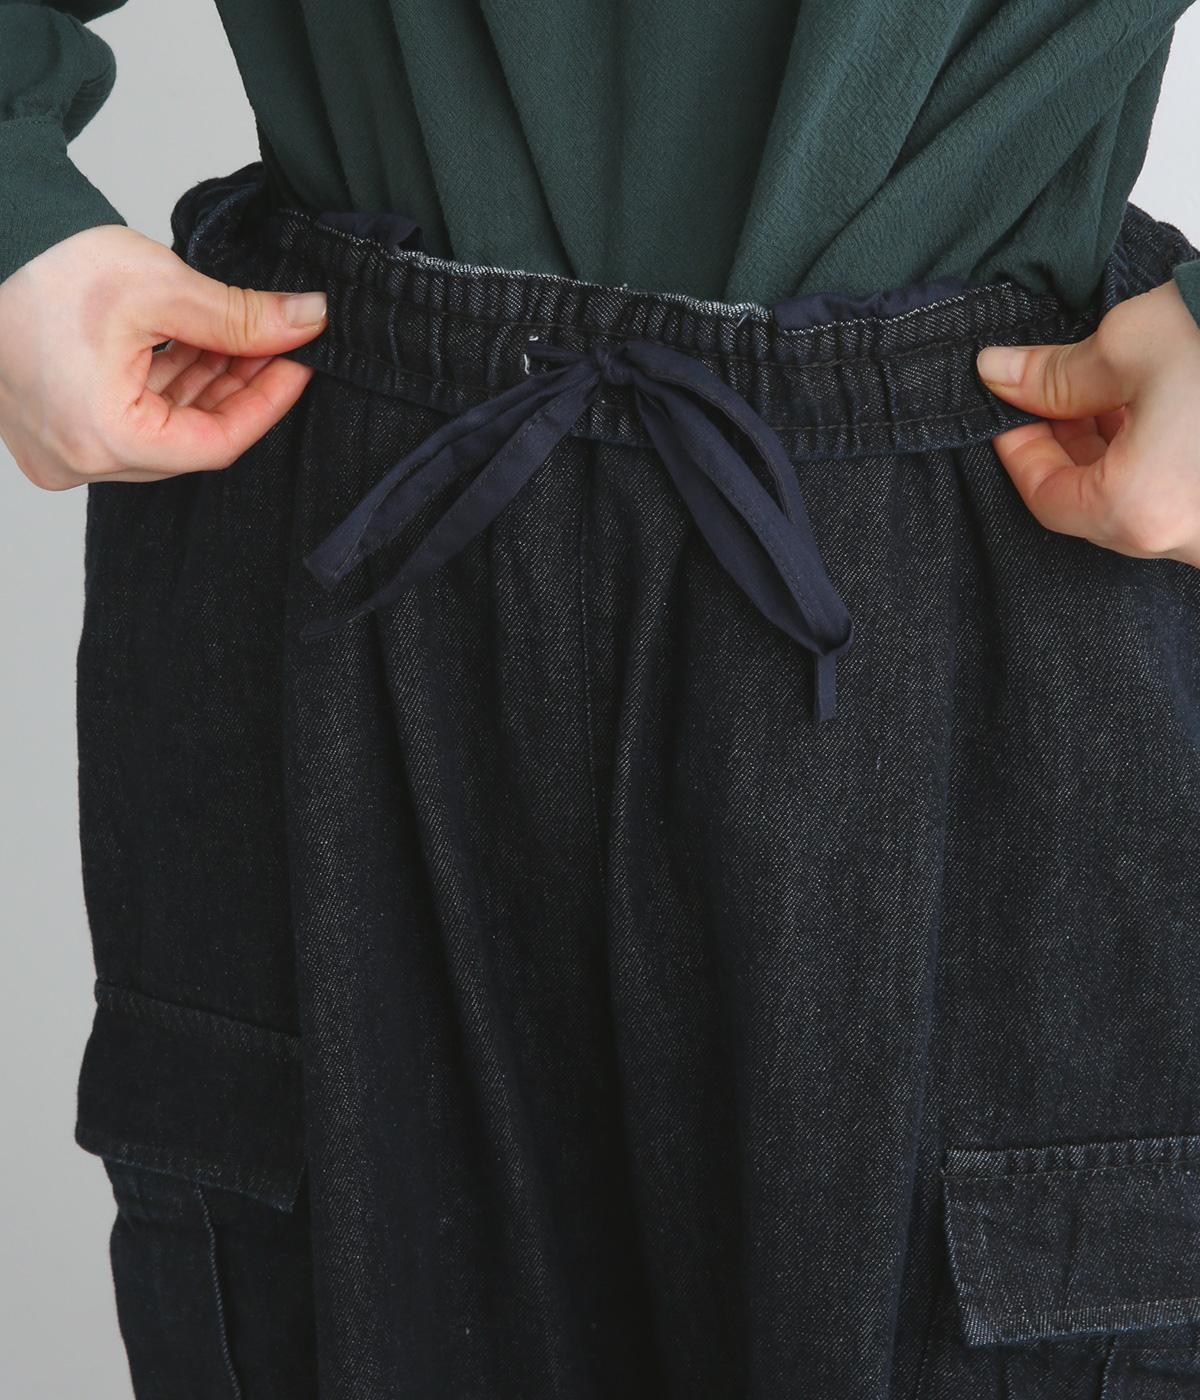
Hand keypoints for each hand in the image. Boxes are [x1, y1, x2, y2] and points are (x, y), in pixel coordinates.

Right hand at [0, 222, 327, 489]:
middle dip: (239, 388)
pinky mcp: (53, 426)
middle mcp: (77, 459)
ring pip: (164, 428)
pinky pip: (130, 417)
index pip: (217, 444)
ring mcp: (60, 448)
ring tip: (243, 338)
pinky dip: (168, 383)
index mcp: (102, 439)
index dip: (268, 403)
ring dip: (207, 383)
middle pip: (190, 439)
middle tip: (278, 346)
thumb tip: (306, 321)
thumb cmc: (38, 261)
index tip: (299, 365)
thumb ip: (241, 317)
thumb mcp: (160, 288)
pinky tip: (201, 345)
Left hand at [976, 278, 1199, 566]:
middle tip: (1051, 395)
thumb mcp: (1131, 344)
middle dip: (1067, 448)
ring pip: (1140, 501)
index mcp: (1138, 509)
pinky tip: (1154, 409)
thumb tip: (997, 375)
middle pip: (1094, 505)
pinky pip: (1181, 497)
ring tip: (1105, 392)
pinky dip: (1156, 459)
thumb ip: (1053, 374)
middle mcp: (1182, 539)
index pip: (1046, 498)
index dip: (1019, 451)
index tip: (1007, 410)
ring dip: (1113, 452)